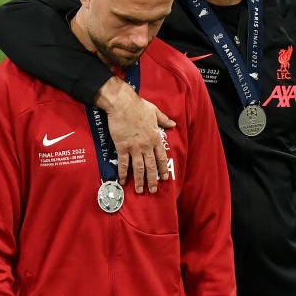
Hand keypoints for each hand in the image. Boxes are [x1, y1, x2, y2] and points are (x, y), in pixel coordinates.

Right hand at [95, 76, 174, 192]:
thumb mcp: (155, 111)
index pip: (161, 157)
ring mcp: (134, 147)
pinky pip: (123, 163)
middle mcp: (146, 145)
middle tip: (153, 190)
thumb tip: (173, 124)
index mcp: (155, 137)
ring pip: (138, 168)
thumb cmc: (139, 106)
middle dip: (153, 180)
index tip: (164, 178)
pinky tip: (123, 181)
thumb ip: (164, 120)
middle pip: (151, 166)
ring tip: (140, 190)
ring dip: (140, 180)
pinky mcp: (122, 147)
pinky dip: (123, 173)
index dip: (163, 169)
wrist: (123, 104)